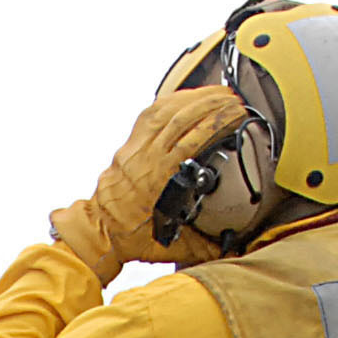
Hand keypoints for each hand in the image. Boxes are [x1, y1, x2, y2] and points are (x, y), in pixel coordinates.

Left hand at [48, 86, 249, 286]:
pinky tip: (189, 96)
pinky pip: (150, 115)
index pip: (193, 139)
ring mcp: (135, 149)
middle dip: (212, 103)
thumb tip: (234, 244)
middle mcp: (145, 159)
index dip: (218, 122)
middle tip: (235, 100)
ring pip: (165, 111)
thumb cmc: (131, 238)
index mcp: (158, 180)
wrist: (98, 233)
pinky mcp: (129, 145)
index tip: (239, 115)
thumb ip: (205, 243)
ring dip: (194, 97)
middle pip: (181, 118)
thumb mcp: (173, 244)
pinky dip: (172, 101)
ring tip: (218, 93)